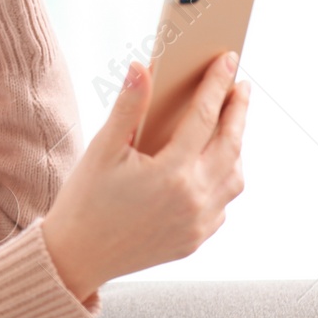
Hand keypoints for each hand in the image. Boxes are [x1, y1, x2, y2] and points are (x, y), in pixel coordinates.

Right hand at [42, 51, 250, 301]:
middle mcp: (194, 199)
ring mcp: (199, 223)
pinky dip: (224, 179)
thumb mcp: (102, 150)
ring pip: (235, 177)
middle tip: (241, 86)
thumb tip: (142, 67)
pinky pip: (223, 203)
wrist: (76, 258)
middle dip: (239, 112)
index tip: (227, 60)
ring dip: (236, 147)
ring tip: (229, 125)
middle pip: (231, 145)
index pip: (204, 117)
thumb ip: (127, 107)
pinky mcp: (196, 240)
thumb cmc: (84, 201)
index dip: (217, 84)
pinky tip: (212, 166)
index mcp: (171, 173)